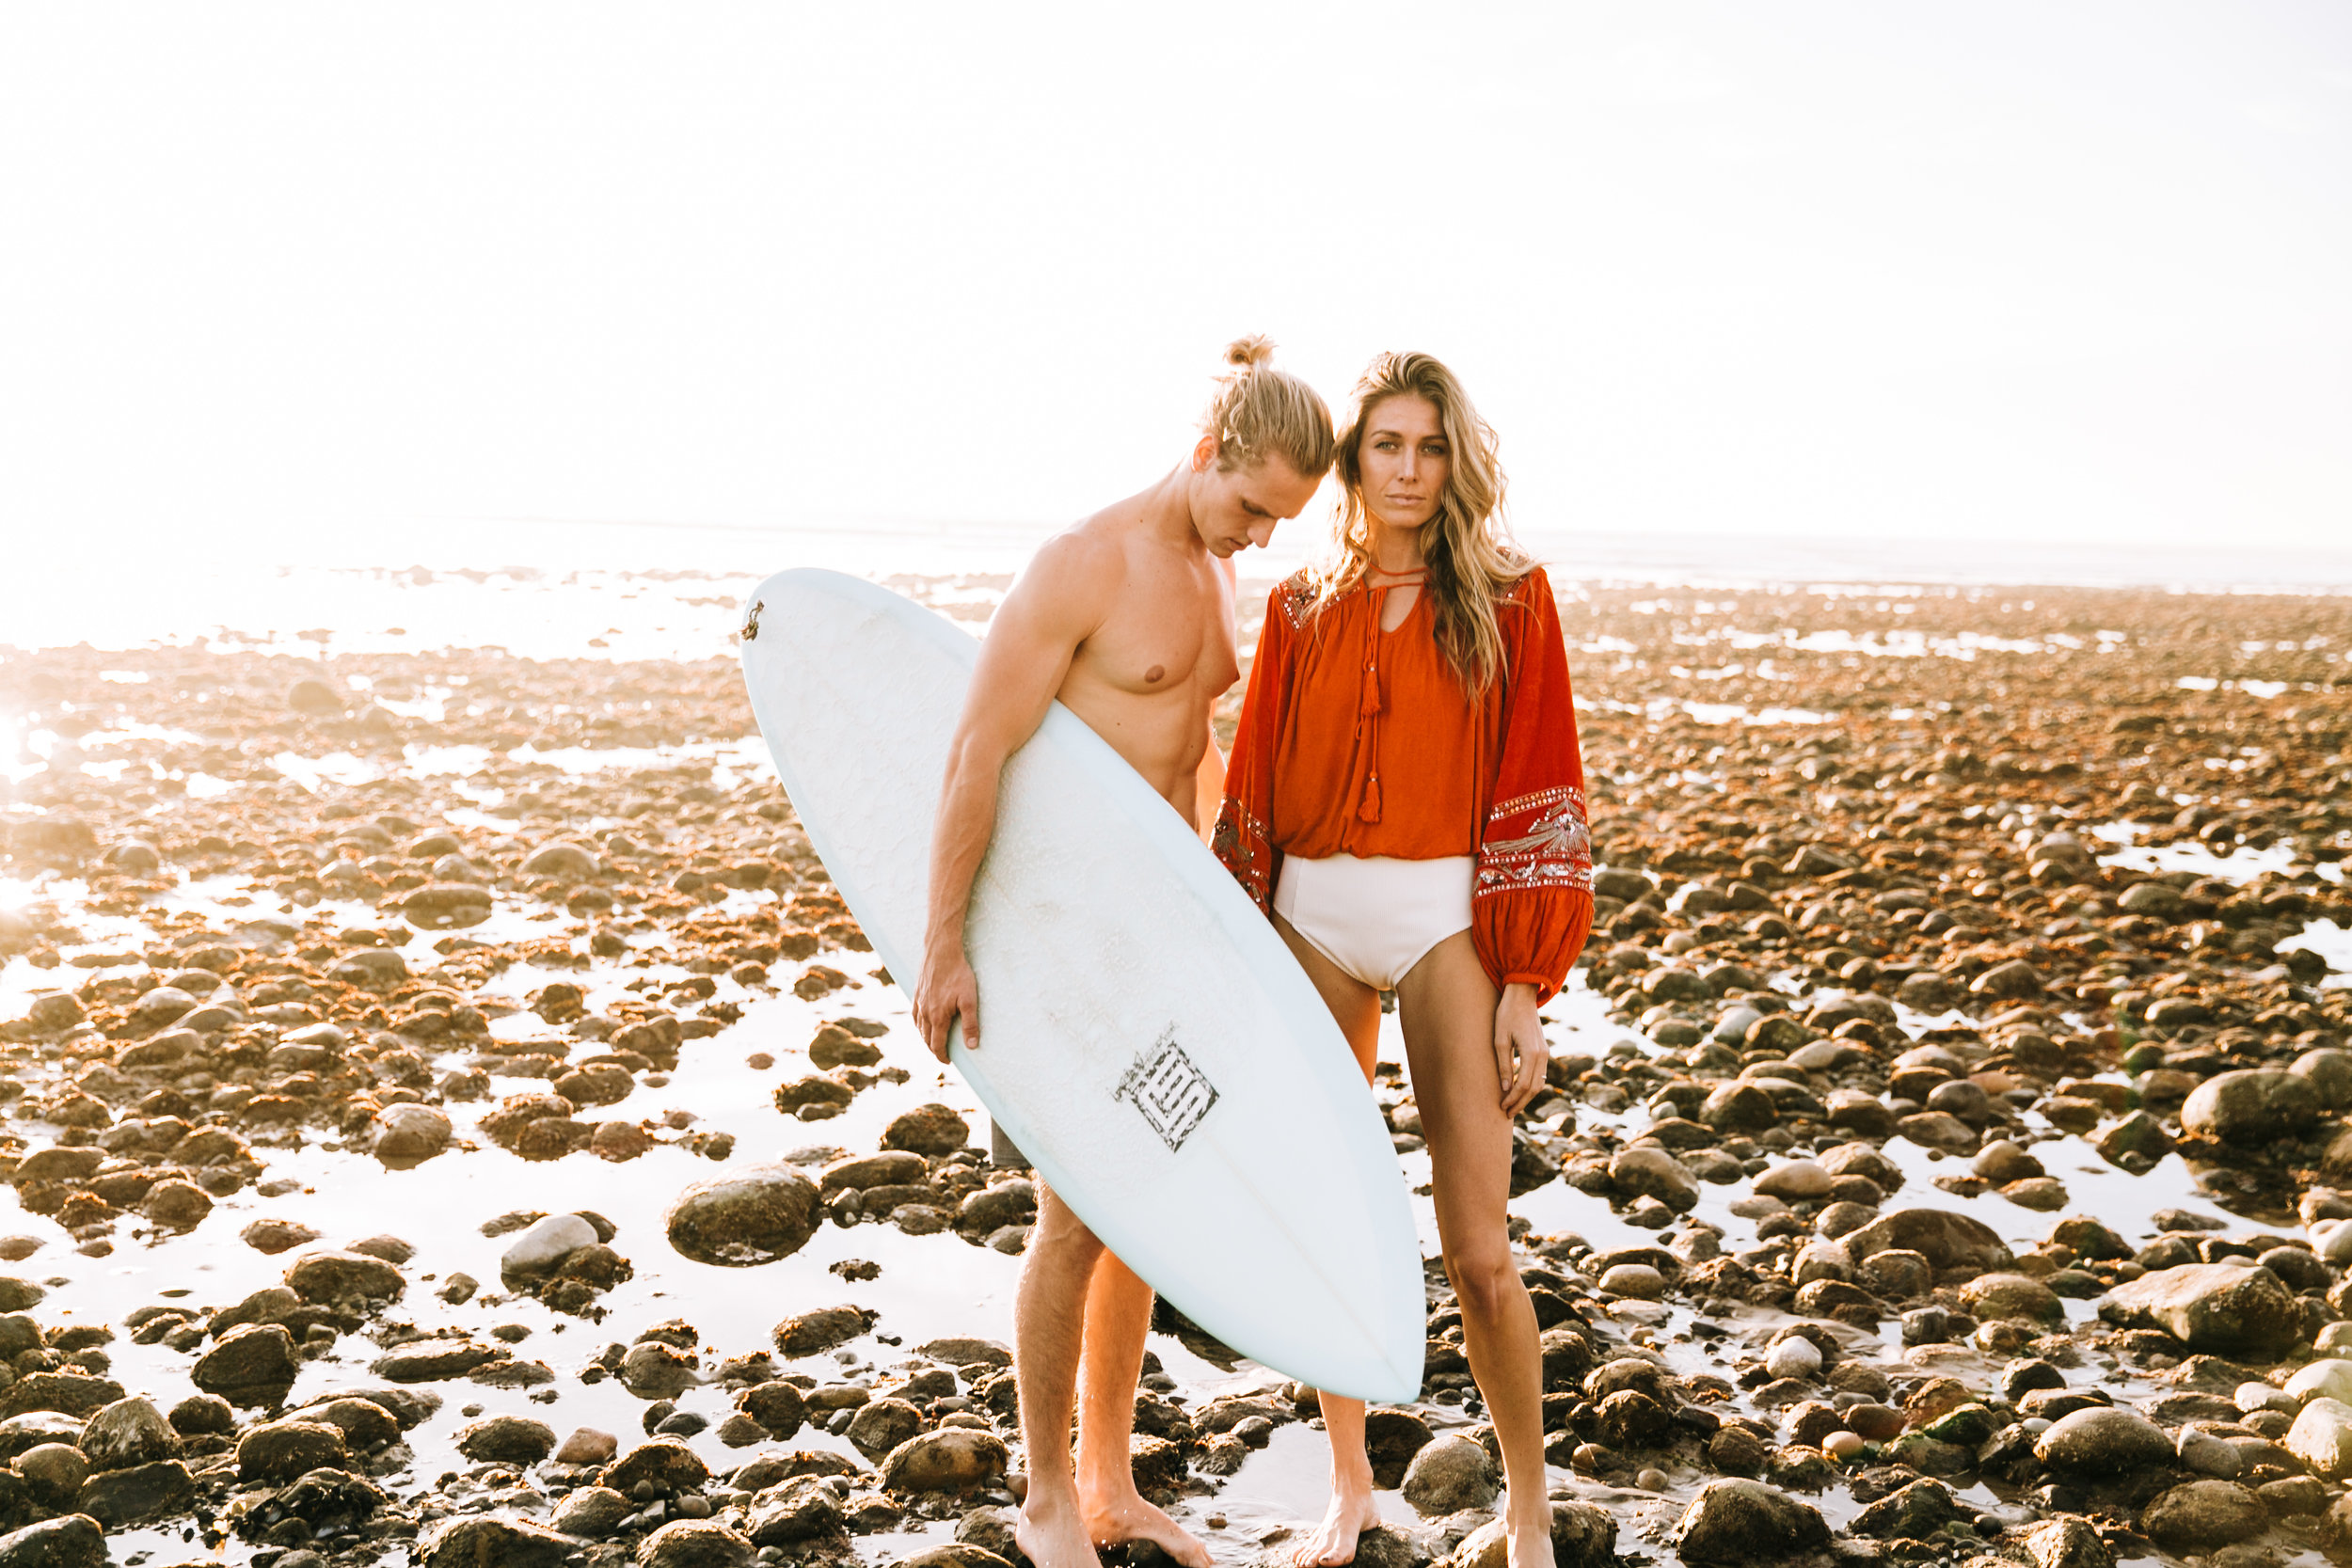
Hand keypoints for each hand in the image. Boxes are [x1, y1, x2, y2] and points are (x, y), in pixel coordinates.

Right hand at [912, 942, 978, 1062]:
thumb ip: (970, 1024)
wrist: (941, 950)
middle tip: (942, 1054)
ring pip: (919, 1027)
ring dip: (925, 1037)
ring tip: (934, 1041)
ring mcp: (918, 1001)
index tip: (948, 1061)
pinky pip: (914, 1014)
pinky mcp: (916, 991)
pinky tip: (923, 1022)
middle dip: (933, 1049)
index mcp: (937, 1017)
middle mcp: (925, 1012)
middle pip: (926, 1038)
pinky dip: (918, 1024)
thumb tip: (972, 1046)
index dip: (942, 1056)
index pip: (937, 1045)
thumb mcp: (969, 1000)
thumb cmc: (958, 973)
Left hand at [1493, 984, 1546, 1116]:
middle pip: (1534, 1087)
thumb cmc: (1506, 1015)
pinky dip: (1532, 1086)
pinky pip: (1540, 1074)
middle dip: (1520, 1102)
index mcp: (1532, 1052)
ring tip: (1513, 1106)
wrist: (1521, 995)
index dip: (1513, 1098)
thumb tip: (1505, 1089)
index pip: (1524, 1084)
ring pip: (1540, 1082)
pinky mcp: (1543, 1050)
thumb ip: (1504, 1065)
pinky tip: (1520, 1091)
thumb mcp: (1500, 1040)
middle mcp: (1542, 1054)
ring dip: (1527, 1096)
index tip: (1501, 1106)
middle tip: (1506, 1113)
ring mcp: (1545, 1052)